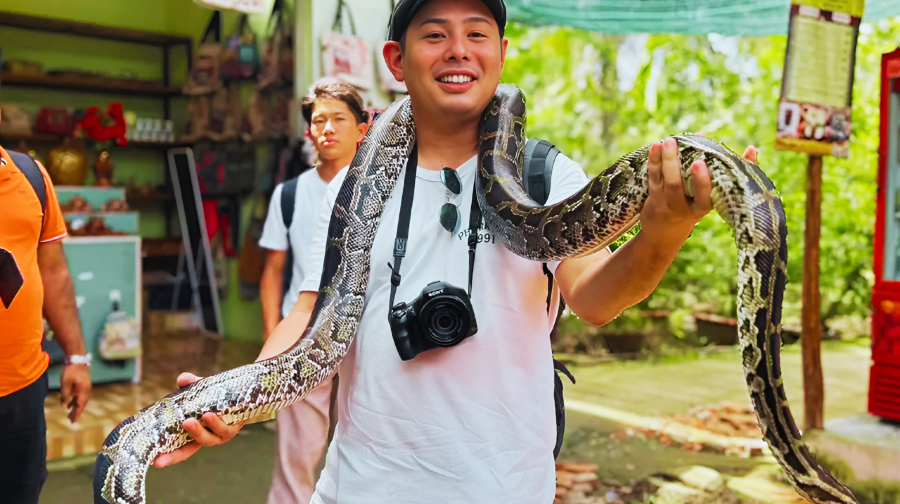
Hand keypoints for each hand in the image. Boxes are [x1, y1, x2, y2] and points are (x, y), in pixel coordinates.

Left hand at [60, 363, 90, 422]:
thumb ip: (65, 396)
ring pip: (82, 399)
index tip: (72, 422)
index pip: (80, 406)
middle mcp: (87, 390)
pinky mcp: (84, 383)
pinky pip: (81, 395)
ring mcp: (86, 386)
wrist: (77, 359)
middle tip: (70, 420)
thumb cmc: (70, 371)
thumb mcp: (65, 384)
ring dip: (76, 406)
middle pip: (82, 404)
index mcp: (83, 391)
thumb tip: (65, 406)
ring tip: (70, 413)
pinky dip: (76, 400)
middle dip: (76, 412)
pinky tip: (71, 402)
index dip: (76, 414)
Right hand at [152, 373, 244, 467]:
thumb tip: (183, 379)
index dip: (168, 457)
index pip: (179, 449)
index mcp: (195, 433)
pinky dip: (216, 422)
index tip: (155, 462)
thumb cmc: (217, 395)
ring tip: (197, 418)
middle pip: (191, 448)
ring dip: (200, 430)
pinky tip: (209, 414)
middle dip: (178, 451)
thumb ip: (191, 384)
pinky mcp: (234, 427)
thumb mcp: (202, 389)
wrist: (245, 393)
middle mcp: (208, 437)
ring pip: (209, 438)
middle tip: (166, 442)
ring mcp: (221, 434)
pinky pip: (225, 427)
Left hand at [640, 137, 756, 247]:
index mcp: (703, 206)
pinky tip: (657, 145)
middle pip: (676, 185)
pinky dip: (654, 160)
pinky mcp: (653, 196)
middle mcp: (682, 206)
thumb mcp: (716, 195)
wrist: (665, 232)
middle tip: (677, 145)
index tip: (701, 163)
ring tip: (670, 140)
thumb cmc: (699, 205)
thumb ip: (735, 172)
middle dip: (677, 166)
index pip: (704, 197)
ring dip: (666, 159)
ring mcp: (665, 201)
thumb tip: (752, 148)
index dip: (702, 181)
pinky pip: (653, 176)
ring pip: (664, 179)